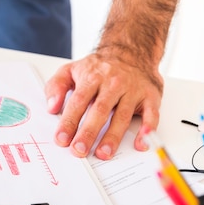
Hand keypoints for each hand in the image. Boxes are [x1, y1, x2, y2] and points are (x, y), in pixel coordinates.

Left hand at [44, 50, 162, 159]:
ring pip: (122, 116)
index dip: (69, 121)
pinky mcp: (150, 97)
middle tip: (79, 150)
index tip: (61, 139)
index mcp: (92, 78)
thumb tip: (51, 107)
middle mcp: (113, 84)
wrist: (131, 51)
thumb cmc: (99, 67)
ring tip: (103, 153)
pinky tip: (141, 143)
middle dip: (88, 132)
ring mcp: (132, 90)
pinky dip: (148, 129)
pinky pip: (152, 114)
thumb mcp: (71, 69)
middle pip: (99, 110)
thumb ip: (56, 86)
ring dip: (113, 137)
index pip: (78, 102)